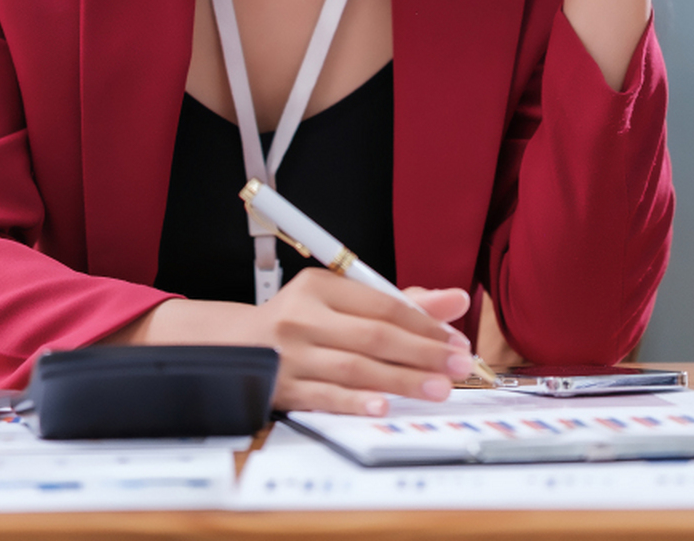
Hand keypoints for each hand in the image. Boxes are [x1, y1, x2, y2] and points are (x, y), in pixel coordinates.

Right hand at [256, 272, 472, 414]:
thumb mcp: (341, 301)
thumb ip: (398, 302)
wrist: (234, 346)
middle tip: (459, 366)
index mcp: (319, 288)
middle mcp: (302, 318)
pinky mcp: (281, 389)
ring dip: (401, 379)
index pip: (382, 305)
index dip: (424, 323)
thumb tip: (456, 300)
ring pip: (354, 367)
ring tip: (438, 388)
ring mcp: (289, 355)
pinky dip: (354, 401)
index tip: (455, 340)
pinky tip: (382, 405)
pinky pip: (324, 396)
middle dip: (423, 353)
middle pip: (373, 336)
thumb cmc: (300, 323)